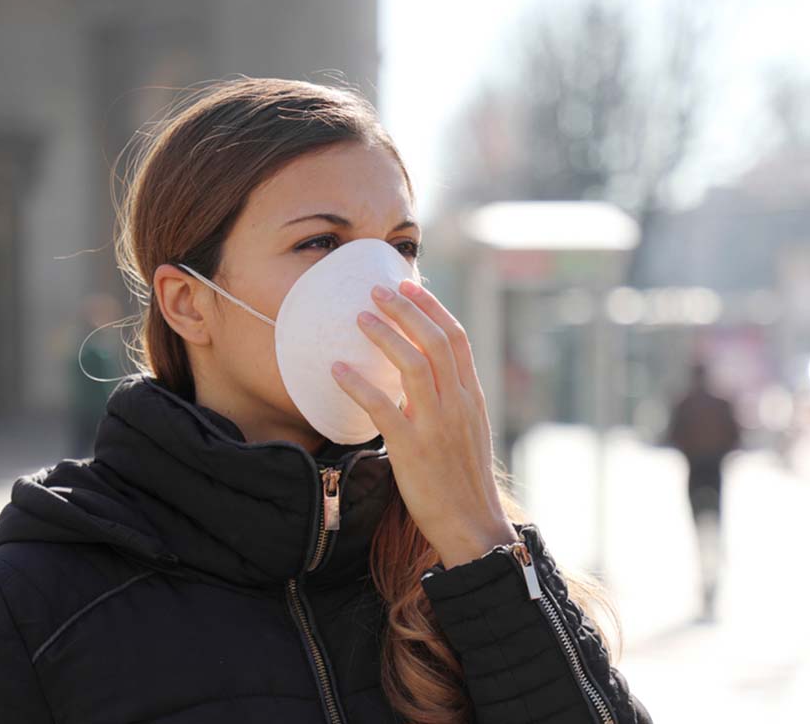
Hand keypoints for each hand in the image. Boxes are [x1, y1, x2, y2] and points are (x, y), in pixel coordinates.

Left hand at [330, 279, 517, 567]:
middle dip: (406, 309)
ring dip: (384, 336)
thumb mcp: (468, 429)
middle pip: (435, 341)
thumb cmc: (463, 478)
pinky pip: (383, 408)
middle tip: (377, 289)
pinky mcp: (412, 449)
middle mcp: (458, 404)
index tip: (408, 285)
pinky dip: (359, 385)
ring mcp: (437, 425)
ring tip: (359, 318)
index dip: (431, 307)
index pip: (456, 338)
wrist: (472, 524)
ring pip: (414, 366)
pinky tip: (337, 370)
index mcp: (472, 396)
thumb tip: (426, 369)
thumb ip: (451, 397)